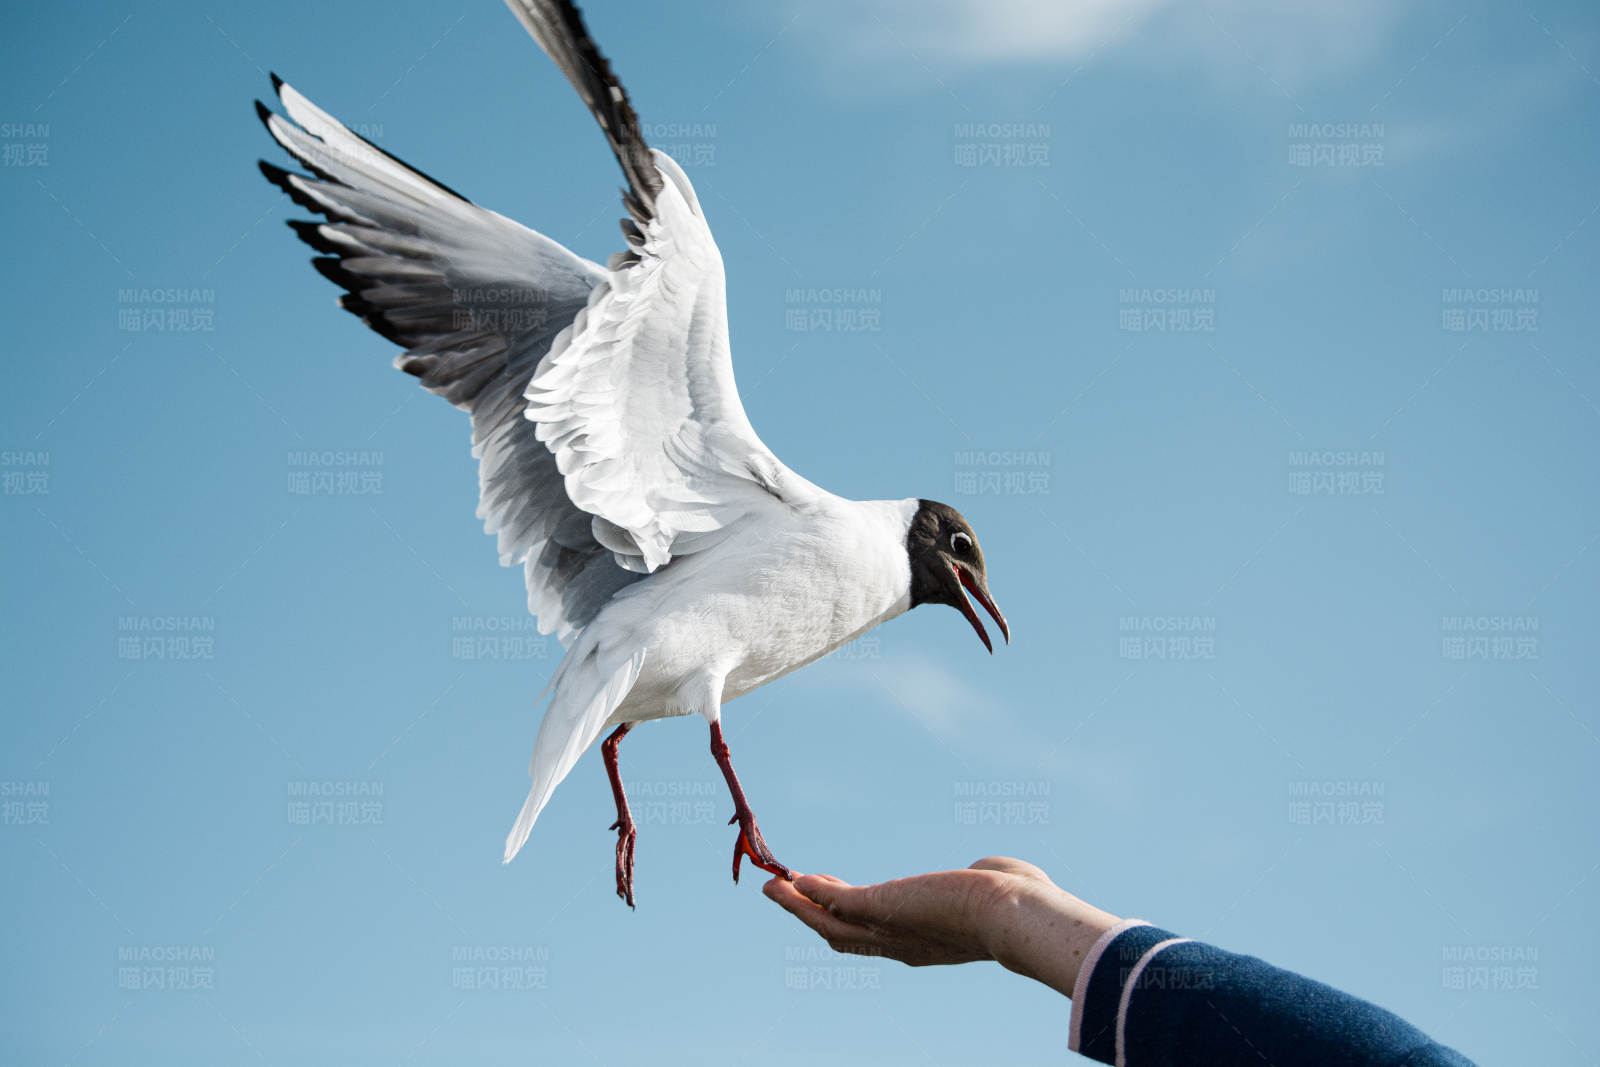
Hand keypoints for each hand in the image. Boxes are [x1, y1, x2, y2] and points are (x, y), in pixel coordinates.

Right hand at [763, 857, 1121, 996]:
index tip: (833, 898)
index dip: (851, 920)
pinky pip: (835, 903)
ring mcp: (889, 930)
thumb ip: (983, 878)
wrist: (1017, 916)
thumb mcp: (994, 887)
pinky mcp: (881, 909)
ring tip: (774, 887)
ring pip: (829, 924)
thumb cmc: (1022, 902)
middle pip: (843, 937)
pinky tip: (794, 879)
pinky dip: (811, 894)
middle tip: (786, 895)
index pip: (878, 936)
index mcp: (928, 942)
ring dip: (798, 907)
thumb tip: (988, 868)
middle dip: (812, 916)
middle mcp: (903, 945)